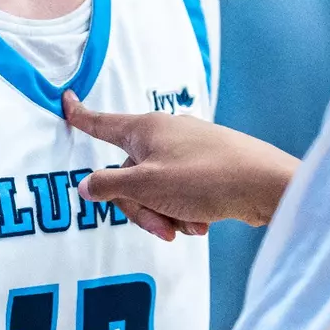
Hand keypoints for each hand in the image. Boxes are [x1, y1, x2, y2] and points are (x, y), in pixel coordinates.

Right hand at [64, 91, 295, 229]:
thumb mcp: (146, 186)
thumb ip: (110, 186)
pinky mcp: (206, 166)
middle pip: (129, 174)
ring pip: (155, 188)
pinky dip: (184, 211)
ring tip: (188, 226)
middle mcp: (164, 134)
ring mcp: (187, 150)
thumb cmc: (204, 179)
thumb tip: (85, 185)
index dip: (81, 116)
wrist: (265, 185)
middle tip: (161, 229)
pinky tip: (202, 224)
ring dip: (164, 213)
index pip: (102, 123)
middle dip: (140, 206)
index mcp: (145, 129)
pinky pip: (179, 192)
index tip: (65, 100)